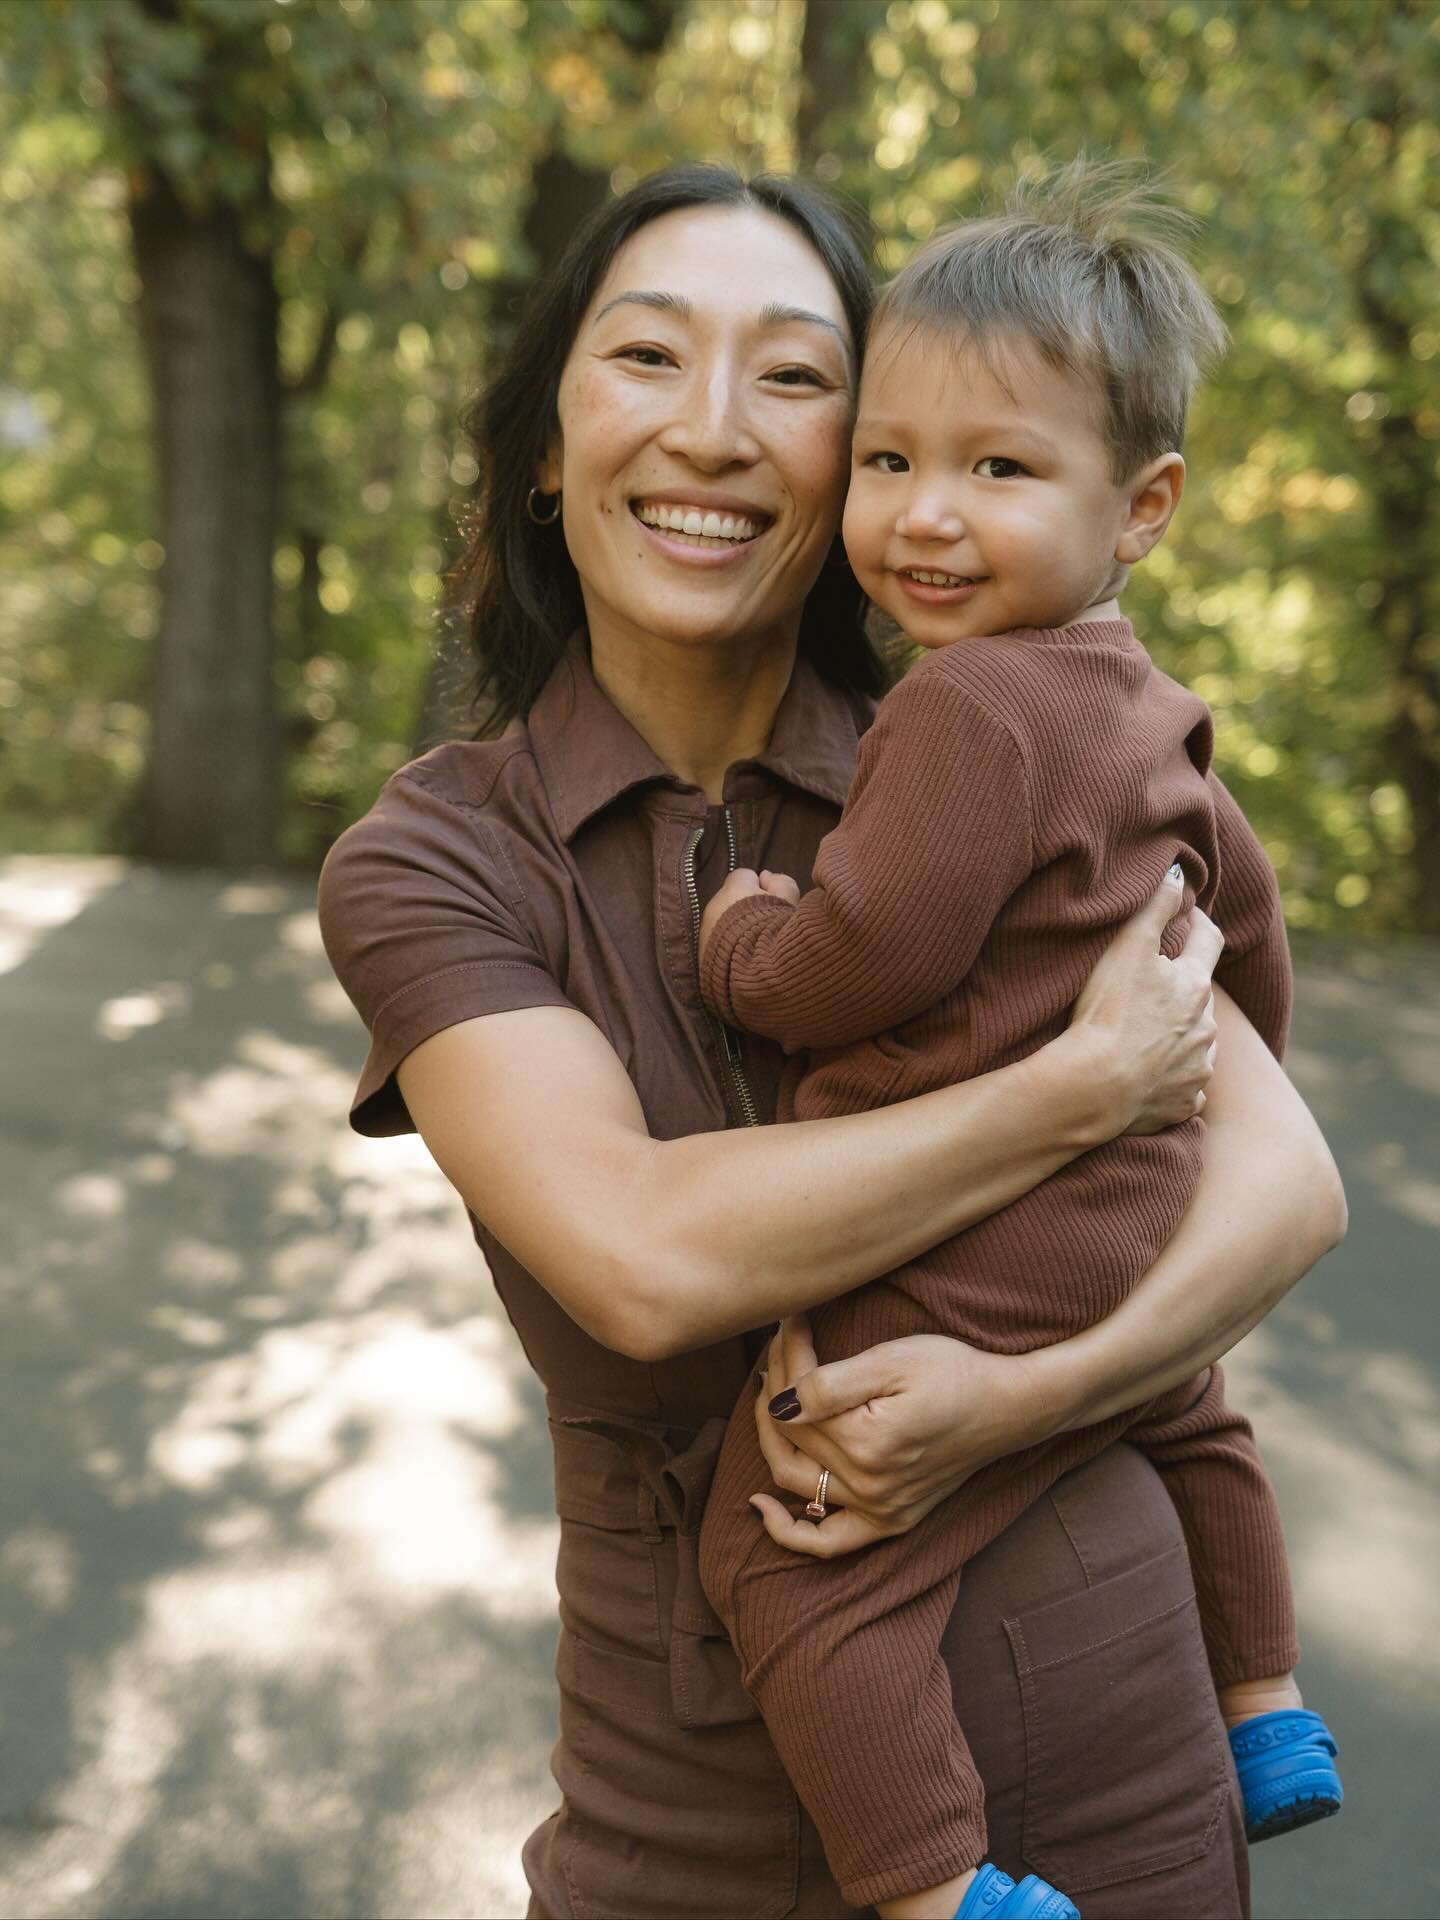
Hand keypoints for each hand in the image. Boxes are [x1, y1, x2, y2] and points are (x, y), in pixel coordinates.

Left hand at [698, 867, 798, 965]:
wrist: (760, 978)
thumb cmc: (779, 934)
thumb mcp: (790, 903)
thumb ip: (782, 883)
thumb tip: (767, 877)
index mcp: (734, 890)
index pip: (745, 876)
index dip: (761, 889)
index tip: (772, 905)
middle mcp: (714, 906)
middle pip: (731, 900)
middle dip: (746, 910)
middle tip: (766, 928)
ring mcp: (704, 932)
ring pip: (721, 922)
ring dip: (735, 929)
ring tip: (755, 948)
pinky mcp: (701, 956)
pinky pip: (715, 944)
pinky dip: (727, 949)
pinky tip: (743, 961)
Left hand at [749, 1314, 1050, 1557]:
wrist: (1008, 1407)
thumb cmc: (954, 1373)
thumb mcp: (892, 1361)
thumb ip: (830, 1385)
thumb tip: (779, 1403)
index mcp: (865, 1443)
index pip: (795, 1403)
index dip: (785, 1358)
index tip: (791, 1323)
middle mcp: (868, 1486)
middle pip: (791, 1437)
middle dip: (774, 1387)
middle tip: (779, 1349)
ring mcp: (879, 1510)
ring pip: (796, 1480)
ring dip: (772, 1437)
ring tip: (771, 1396)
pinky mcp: (891, 1520)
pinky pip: (828, 1543)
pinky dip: (790, 1532)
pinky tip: (762, 1506)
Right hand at [1065, 866, 1222, 1134]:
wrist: (1096, 1087)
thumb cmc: (1108, 1011)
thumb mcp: (1128, 946)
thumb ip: (1155, 905)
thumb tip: (1179, 873)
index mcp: (1195, 986)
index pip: (1208, 940)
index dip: (1198, 922)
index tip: (1185, 915)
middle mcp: (1207, 1029)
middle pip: (1200, 997)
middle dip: (1182, 986)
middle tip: (1152, 983)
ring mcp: (1198, 1070)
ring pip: (1197, 1044)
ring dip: (1180, 1035)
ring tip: (1147, 1036)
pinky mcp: (1184, 1105)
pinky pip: (1186, 1087)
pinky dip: (1174, 1079)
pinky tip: (1150, 1078)